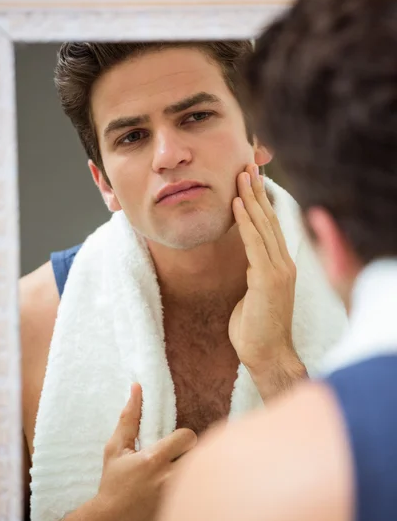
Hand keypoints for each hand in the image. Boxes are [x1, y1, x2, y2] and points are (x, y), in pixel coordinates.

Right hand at [93, 383, 196, 520]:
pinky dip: (198, 496)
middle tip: (180, 462)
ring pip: (204, 477)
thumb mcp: (116, 449)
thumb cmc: (112, 485)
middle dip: (192, 457)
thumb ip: (130, 418)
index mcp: (153, 459)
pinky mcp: (182, 517)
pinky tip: (187, 498)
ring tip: (185, 478)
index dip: (183, 439)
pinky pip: (202, 499)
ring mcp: (177, 501)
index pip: (188, 436)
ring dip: (197, 475)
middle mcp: (168, 479)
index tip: (175, 446)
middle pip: (201, 456)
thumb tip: (137, 388)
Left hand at [229, 165, 303, 396]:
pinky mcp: (269, 279)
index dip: (261, 202)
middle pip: (269, 219)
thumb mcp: (254, 294)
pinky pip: (254, 243)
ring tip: (241, 175)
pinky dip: (245, 222)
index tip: (251, 181)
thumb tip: (247, 262)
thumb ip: (254, 274)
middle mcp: (284, 263)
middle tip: (247, 166)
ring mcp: (279, 270)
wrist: (268, 354)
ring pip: (263, 226)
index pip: (271, 226)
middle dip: (257, 192)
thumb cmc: (257, 328)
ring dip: (250, 199)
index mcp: (281, 265)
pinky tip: (237, 204)